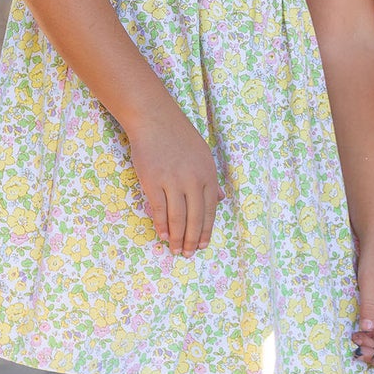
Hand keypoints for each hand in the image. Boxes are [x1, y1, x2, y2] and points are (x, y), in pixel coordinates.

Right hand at [125, 111, 220, 256]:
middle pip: (195, 218)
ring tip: (176, 249)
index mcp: (208, 175)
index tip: (203, 245)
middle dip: (192, 240)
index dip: (206, 231)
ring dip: (177, 237)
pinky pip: (159, 208)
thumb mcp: (204, 156)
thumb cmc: (180, 137)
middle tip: (189, 254)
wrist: (155, 120)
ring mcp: (172, 181)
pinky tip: (163, 235)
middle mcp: (193, 180)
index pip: (210, 211)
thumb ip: (211, 180)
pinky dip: (161, 224)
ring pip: (177, 218)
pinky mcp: (153, 181)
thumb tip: (220, 199)